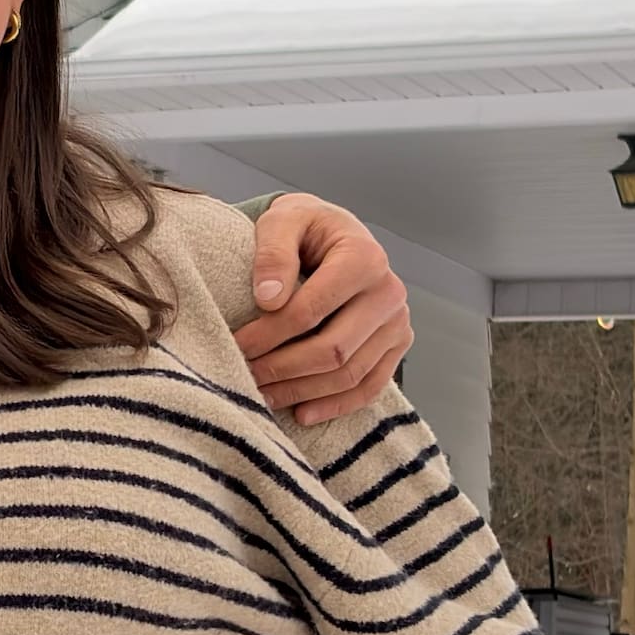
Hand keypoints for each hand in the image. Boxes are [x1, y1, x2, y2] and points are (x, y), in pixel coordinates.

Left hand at [236, 197, 411, 423]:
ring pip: (349, 374)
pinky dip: (336, 405)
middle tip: (245, 375)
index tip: (237, 344)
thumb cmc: (305, 228)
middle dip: (282, 368)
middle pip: (333, 348)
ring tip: (263, 395)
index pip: (313, 309)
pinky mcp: (397, 345)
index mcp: (364, 258)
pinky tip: (302, 413)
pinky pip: (370, 386)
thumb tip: (268, 299)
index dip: (270, 333)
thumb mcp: (283, 221)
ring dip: (303, 392)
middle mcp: (389, 292)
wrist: (334, 234)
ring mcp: (397, 323)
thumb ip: (273, 252)